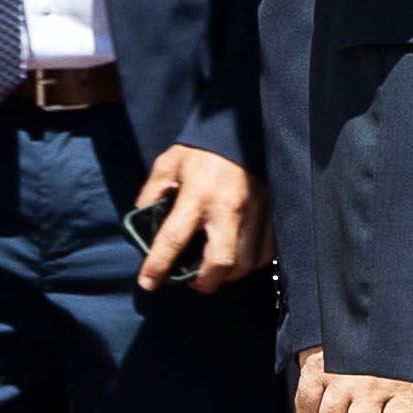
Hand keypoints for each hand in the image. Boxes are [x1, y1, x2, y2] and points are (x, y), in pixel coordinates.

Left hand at [130, 146, 258, 289]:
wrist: (239, 129)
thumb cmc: (199, 150)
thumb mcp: (167, 165)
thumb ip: (151, 195)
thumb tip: (141, 225)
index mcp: (197, 194)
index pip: (173, 239)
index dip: (158, 266)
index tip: (148, 283)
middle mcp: (227, 207)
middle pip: (221, 263)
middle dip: (204, 283)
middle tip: (192, 282)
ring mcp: (254, 212)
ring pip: (245, 263)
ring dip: (227, 276)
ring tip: (213, 272)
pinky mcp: (271, 212)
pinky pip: (265, 252)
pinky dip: (250, 264)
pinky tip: (237, 259)